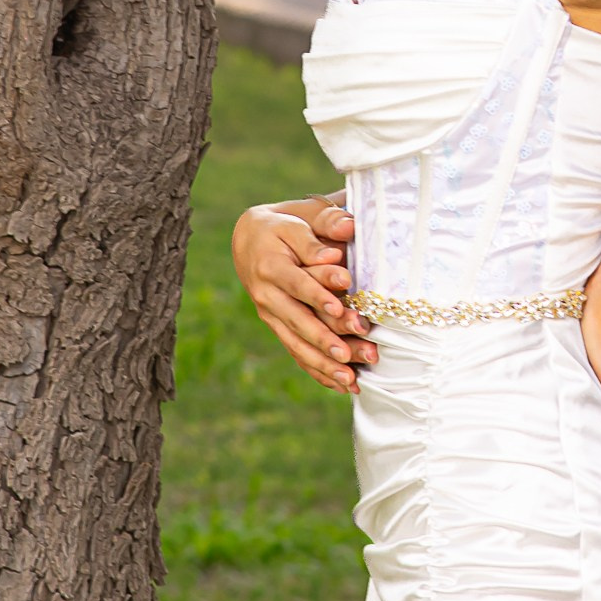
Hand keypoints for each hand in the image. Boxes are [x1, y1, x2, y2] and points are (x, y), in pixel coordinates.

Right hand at [231, 197, 374, 392]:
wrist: (251, 239)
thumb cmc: (286, 225)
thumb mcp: (301, 216)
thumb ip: (324, 222)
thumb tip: (347, 228)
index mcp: (271, 264)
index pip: (297, 282)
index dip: (317, 296)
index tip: (339, 308)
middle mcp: (266, 294)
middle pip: (297, 320)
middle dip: (324, 339)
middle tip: (350, 354)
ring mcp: (270, 314)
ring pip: (296, 343)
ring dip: (323, 362)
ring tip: (350, 378)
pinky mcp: (277, 326)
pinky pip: (296, 352)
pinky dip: (317, 370)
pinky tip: (340, 385)